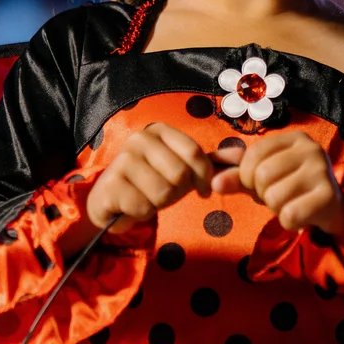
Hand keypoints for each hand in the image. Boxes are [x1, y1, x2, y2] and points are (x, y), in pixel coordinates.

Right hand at [84, 123, 214, 233]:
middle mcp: (139, 139)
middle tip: (165, 194)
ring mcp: (122, 160)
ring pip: (163, 193)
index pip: (194, 153)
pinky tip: (132, 205)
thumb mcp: (177, 169)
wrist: (109, 199)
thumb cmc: (149, 183)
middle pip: (180, 174)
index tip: (203, 190)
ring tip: (148, 198)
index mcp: (159, 131)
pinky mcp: (111, 184)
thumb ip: (201, 166)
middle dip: (178, 192)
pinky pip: (144, 207)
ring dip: (159, 204)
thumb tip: (234, 162)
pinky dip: (143, 213)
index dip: (204, 177)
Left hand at [214, 132, 343, 234]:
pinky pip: (289, 214)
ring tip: (291, 204)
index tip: (257, 185)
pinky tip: (301, 216)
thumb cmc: (292, 190)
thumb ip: (237, 177)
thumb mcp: (262, 179)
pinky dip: (289, 222)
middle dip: (263, 194)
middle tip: (279, 197)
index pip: (253, 154)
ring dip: (276, 209)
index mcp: (294, 139)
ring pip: (274, 197)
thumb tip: (212, 183)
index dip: (246, 176)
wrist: (331, 211)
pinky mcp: (328, 196)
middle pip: (262, 175)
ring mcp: (322, 171)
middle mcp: (311, 149)